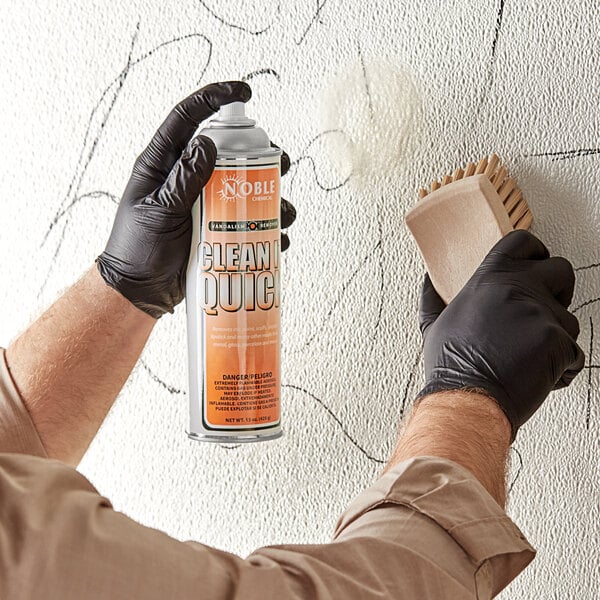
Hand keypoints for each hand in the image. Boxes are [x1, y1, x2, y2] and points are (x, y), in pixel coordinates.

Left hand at [96, 81, 295, 317]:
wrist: (141, 290)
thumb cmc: (139, 249)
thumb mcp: (158, 211)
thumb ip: (182, 179)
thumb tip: (207, 142)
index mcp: (165, 165)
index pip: (188, 119)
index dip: (214, 99)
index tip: (244, 93)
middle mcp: (189, 179)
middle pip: (231, 153)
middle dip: (261, 155)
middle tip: (279, 164)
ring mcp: (207, 204)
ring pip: (247, 188)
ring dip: (271, 196)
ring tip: (281, 211)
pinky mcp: (219, 229)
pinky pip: (250, 221)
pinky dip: (267, 227)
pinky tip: (275, 237)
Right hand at [416, 229, 584, 441]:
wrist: (467, 398)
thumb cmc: (451, 365)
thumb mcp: (433, 324)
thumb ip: (434, 296)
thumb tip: (428, 279)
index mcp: (488, 280)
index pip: (521, 242)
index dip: (535, 249)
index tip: (536, 260)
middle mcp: (517, 289)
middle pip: (561, 270)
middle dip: (559, 288)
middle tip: (545, 305)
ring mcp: (541, 314)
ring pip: (569, 318)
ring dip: (555, 337)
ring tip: (528, 355)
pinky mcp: (558, 342)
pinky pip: (573, 351)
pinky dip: (560, 366)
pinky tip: (535, 373)